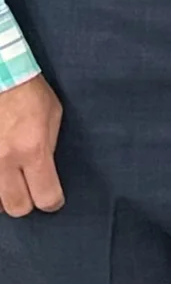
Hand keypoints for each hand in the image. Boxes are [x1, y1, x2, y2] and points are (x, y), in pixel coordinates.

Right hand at [0, 74, 64, 215]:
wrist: (1, 76)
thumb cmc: (29, 92)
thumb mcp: (52, 116)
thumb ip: (48, 147)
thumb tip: (43, 170)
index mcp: (33, 150)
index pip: (46, 197)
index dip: (53, 201)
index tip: (53, 198)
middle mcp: (6, 160)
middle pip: (17, 207)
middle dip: (26, 202)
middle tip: (28, 189)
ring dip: (3, 195)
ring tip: (9, 181)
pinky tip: (0, 172)